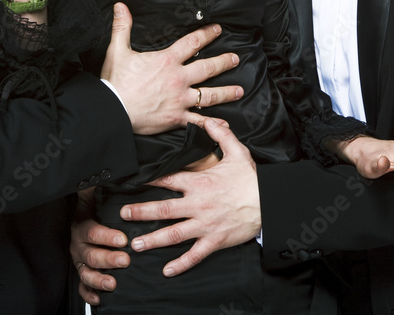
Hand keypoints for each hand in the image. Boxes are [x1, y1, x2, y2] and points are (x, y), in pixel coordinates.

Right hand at [70, 188, 128, 306]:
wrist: (83, 221)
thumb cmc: (93, 206)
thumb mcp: (93, 193)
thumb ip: (95, 184)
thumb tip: (100, 170)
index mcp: (81, 225)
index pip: (92, 232)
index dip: (107, 237)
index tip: (123, 239)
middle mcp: (78, 245)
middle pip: (90, 255)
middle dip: (108, 259)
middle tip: (125, 260)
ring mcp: (79, 261)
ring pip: (86, 273)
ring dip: (99, 279)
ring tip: (114, 283)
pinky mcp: (83, 273)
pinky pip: (82, 287)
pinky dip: (89, 294)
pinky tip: (99, 299)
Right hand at [102, 4, 242, 134]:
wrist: (113, 110)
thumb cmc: (115, 82)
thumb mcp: (118, 50)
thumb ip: (122, 27)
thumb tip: (120, 6)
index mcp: (167, 60)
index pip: (192, 43)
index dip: (207, 35)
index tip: (217, 30)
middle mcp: (178, 79)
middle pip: (207, 68)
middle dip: (224, 62)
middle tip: (235, 59)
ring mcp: (179, 99)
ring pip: (209, 95)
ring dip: (226, 92)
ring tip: (240, 91)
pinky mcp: (176, 117)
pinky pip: (198, 121)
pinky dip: (212, 123)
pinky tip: (224, 123)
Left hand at [122, 119, 260, 276]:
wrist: (269, 202)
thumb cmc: (252, 178)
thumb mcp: (237, 152)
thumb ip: (220, 135)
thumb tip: (209, 121)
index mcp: (200, 183)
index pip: (169, 179)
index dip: (150, 181)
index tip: (134, 183)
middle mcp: (198, 204)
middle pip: (163, 208)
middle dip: (141, 212)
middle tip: (123, 215)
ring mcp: (205, 224)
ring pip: (173, 234)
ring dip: (152, 240)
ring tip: (135, 245)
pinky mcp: (214, 240)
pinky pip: (195, 254)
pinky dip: (181, 264)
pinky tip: (167, 271)